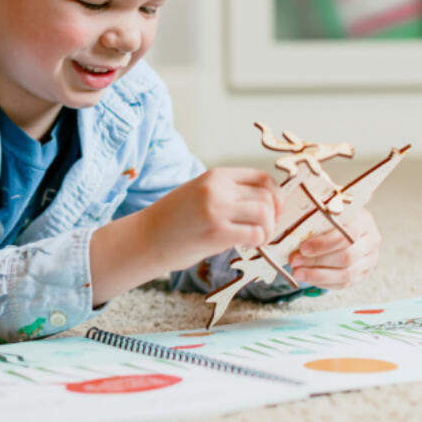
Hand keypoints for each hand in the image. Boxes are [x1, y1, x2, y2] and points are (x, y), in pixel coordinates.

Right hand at [151, 167, 282, 271]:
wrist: (146, 238)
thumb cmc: (173, 220)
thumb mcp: (199, 193)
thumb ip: (228, 192)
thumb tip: (265, 203)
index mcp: (215, 175)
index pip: (262, 178)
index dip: (276, 195)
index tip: (274, 210)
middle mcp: (217, 188)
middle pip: (266, 197)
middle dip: (273, 215)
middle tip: (265, 228)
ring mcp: (217, 209)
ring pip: (264, 214)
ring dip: (267, 229)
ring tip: (256, 237)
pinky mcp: (217, 232)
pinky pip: (255, 234)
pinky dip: (258, 241)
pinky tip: (248, 245)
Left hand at [289, 207, 381, 288]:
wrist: (346, 227)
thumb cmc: (332, 217)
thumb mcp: (325, 211)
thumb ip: (313, 218)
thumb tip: (290, 234)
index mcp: (364, 220)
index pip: (347, 233)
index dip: (324, 243)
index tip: (302, 248)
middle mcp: (371, 240)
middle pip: (347, 256)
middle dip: (317, 261)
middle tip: (294, 261)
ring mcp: (370, 259)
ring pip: (346, 274)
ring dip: (318, 275)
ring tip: (297, 273)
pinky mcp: (364, 274)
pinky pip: (344, 284)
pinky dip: (324, 282)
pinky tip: (309, 278)